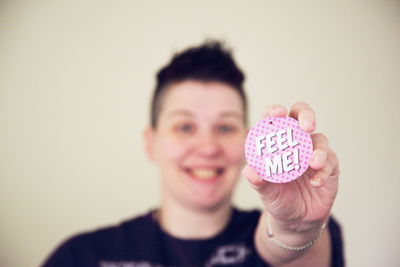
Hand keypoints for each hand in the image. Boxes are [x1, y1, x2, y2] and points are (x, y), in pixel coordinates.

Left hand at [243, 102, 338, 230]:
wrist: (297, 219)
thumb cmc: (278, 198)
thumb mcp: (266, 191)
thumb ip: (258, 181)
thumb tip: (248, 171)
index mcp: (276, 142)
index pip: (274, 119)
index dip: (275, 111)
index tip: (277, 113)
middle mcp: (296, 142)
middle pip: (302, 116)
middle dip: (306, 115)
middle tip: (306, 126)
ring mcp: (313, 152)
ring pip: (320, 139)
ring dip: (318, 149)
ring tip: (313, 163)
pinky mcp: (329, 166)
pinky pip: (330, 162)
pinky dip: (323, 171)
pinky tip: (316, 182)